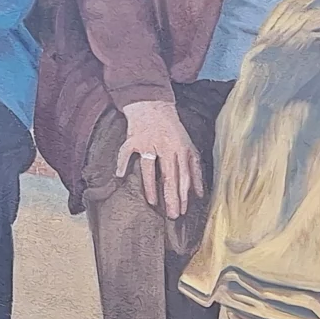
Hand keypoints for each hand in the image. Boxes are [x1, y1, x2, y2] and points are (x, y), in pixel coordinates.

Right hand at [119, 98, 203, 219]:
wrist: (152, 103)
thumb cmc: (172, 129)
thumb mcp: (188, 146)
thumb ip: (194, 169)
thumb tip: (199, 193)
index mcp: (181, 148)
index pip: (184, 175)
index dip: (184, 193)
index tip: (184, 210)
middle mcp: (166, 146)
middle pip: (169, 175)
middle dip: (172, 196)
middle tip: (173, 214)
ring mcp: (149, 142)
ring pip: (149, 168)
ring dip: (151, 186)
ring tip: (153, 203)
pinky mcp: (134, 139)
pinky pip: (126, 152)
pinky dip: (122, 162)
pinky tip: (120, 175)